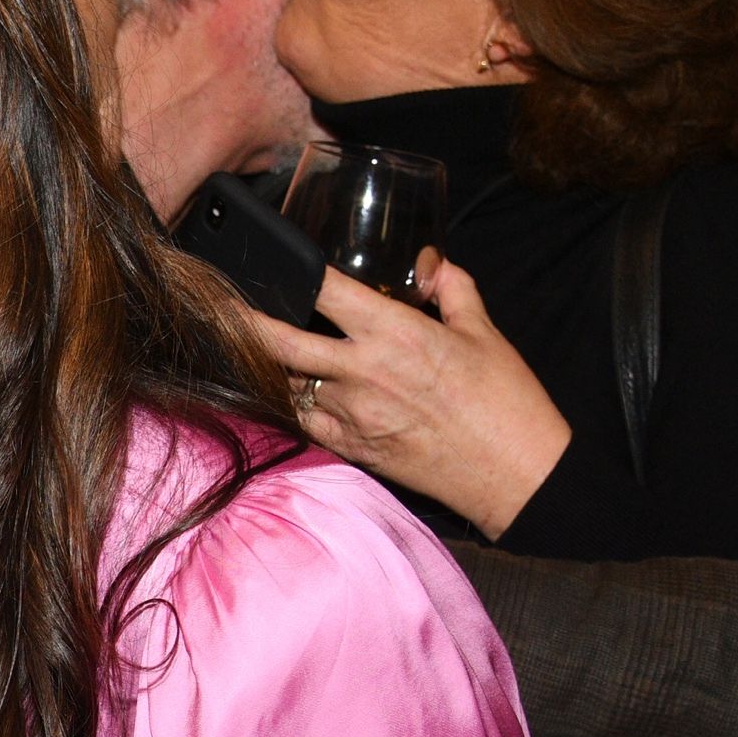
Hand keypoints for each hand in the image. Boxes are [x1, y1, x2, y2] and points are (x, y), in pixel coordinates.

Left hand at [242, 255, 572, 539]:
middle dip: (243, 322)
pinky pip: (305, 423)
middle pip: (280, 342)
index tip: (268, 261)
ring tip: (256, 350)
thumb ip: (452, 288)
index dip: (292, 271)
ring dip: (273, 367)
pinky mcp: (353, 448)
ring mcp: (352, 414)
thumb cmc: (506, 403)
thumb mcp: (483, 331)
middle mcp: (363, 372)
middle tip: (221, 307)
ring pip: (288, 384)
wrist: (516, 475)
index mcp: (395, 333)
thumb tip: (431, 262)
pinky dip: (294, 405)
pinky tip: (291, 393)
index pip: (325, 290)